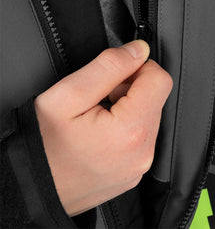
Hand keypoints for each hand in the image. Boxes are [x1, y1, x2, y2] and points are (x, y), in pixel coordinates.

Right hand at [34, 40, 172, 216]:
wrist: (27, 190)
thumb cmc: (41, 147)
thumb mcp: (68, 95)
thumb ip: (109, 66)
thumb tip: (139, 50)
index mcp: (131, 131)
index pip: (160, 79)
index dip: (139, 67)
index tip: (118, 70)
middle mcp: (142, 152)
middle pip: (155, 98)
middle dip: (130, 88)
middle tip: (99, 96)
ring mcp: (139, 166)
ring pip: (149, 116)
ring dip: (128, 106)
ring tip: (96, 115)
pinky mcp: (133, 172)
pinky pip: (141, 137)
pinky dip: (125, 127)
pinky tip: (100, 131)